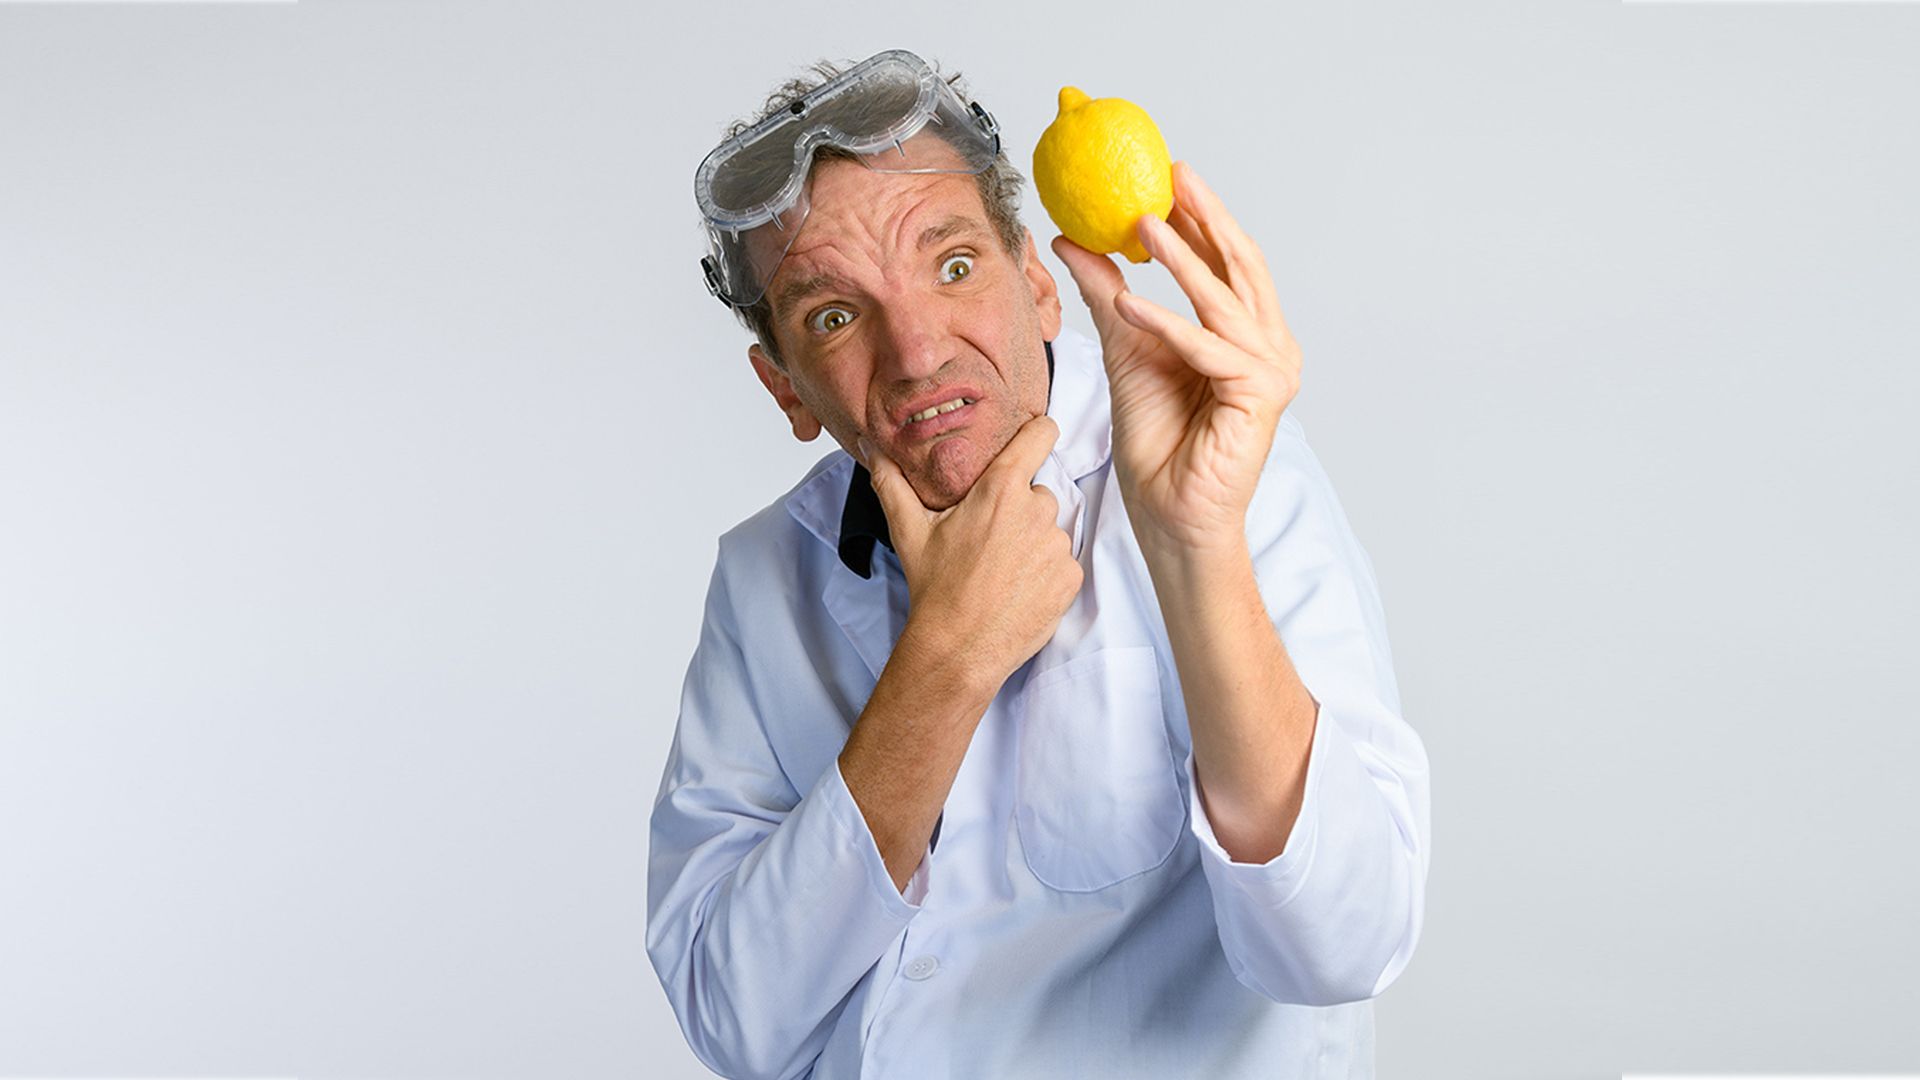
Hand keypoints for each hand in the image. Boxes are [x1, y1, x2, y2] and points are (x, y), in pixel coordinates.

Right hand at [862, 414, 1082, 691]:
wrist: (959, 649)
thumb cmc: (935, 589)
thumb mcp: (909, 531)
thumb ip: (892, 484)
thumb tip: (874, 451)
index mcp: (1001, 490)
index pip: (1040, 436)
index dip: (1038, 433)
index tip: (1034, 437)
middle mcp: (1036, 512)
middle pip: (1037, 493)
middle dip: (1018, 509)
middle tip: (990, 538)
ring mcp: (1057, 546)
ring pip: (1050, 530)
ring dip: (1032, 543)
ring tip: (1001, 569)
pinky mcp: (1070, 578)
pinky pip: (1062, 563)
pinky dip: (1046, 573)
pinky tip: (1017, 589)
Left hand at [1051, 160, 1302, 556]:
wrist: (1170, 513)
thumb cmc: (1157, 440)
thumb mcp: (1124, 346)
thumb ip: (1106, 291)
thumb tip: (1069, 239)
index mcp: (1248, 331)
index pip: (1227, 261)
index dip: (1201, 216)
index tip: (1169, 175)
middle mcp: (1269, 345)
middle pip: (1240, 267)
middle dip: (1207, 217)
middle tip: (1174, 177)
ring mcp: (1270, 370)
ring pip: (1223, 301)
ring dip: (1182, 260)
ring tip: (1142, 223)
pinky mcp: (1258, 397)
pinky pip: (1207, 348)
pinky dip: (1168, 324)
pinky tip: (1130, 302)